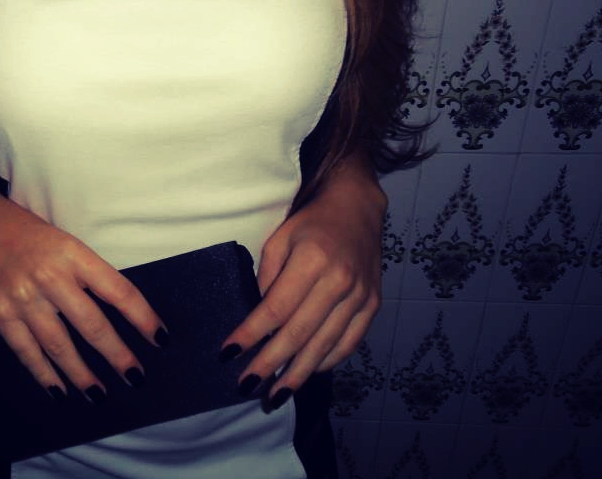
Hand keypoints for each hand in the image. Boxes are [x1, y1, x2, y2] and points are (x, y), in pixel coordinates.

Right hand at [0, 190, 165, 400]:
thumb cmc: (26, 232)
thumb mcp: (64, 242)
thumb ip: (84, 274)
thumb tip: (117, 313)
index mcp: (73, 253)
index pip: (118, 290)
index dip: (142, 317)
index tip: (160, 338)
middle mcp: (50, 276)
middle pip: (92, 325)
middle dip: (117, 355)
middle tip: (135, 376)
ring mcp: (23, 298)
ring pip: (60, 346)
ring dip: (82, 375)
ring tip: (99, 393)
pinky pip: (27, 352)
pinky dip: (45, 375)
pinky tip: (60, 390)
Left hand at [221, 164, 384, 405]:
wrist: (357, 207)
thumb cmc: (312, 221)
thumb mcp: (280, 237)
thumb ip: (267, 275)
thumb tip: (257, 314)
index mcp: (313, 260)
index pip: (275, 308)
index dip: (251, 334)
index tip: (228, 352)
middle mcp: (340, 281)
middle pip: (299, 333)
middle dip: (271, 363)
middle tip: (247, 386)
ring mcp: (360, 296)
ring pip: (325, 345)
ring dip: (298, 373)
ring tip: (276, 394)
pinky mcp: (372, 304)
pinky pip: (349, 343)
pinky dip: (327, 361)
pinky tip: (308, 372)